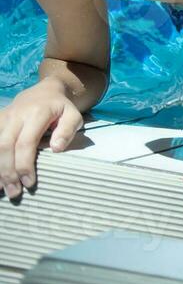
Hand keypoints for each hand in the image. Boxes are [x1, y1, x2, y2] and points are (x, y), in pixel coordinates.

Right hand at [0, 80, 82, 199]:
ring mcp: (4, 116)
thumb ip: (67, 130)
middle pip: (5, 146)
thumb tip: (56, 149)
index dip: (25, 165)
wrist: (45, 90)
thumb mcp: (73, 115)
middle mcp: (16, 115)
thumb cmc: (61, 108)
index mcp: (37, 113)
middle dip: (7, 172)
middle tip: (13, 192)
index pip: (26, 143)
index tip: (29, 183)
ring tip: (2, 188)